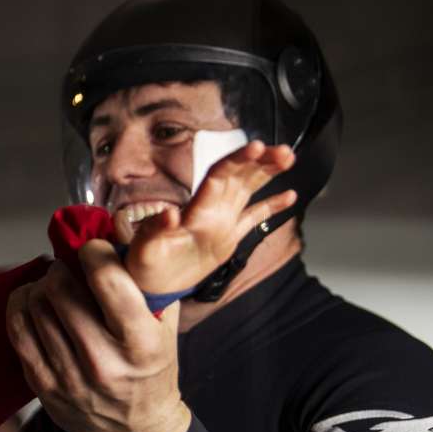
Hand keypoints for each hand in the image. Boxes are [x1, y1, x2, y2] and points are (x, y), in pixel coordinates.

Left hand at [7, 250, 189, 431]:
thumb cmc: (151, 370)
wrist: (137, 429)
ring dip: (40, 286)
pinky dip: (19, 307)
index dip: (93, 252)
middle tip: (67, 270)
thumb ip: (149, 279)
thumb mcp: (165, 325)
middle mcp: (104, 361)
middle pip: (61, 289)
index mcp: (140, 342)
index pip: (108, 280)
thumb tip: (122, 228)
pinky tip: (31, 303)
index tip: (91, 250)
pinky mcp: (44, 386)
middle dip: (61, 269)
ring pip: (35, 306)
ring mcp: (70, 376)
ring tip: (51, 287)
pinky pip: (18, 332)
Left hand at [124, 141, 295, 296]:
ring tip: (288, 159)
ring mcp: (221, 221)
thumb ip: (156, 229)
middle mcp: (210, 209)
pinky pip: (252, 217)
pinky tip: (289, 196)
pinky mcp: (228, 237)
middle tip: (282, 151)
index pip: (219, 175)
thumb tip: (170, 214)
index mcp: (194, 209)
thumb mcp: (145, 247)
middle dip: (260, 161)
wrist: (151, 284)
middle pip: (238, 176)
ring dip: (268, 174)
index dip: (237, 159)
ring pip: (248, 189)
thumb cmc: (143, 263)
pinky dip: (271, 207)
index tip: (257, 147)